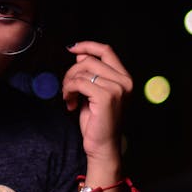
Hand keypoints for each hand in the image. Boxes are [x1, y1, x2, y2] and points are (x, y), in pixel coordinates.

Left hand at [62, 41, 132, 163]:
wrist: (102, 146)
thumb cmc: (97, 122)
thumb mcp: (93, 93)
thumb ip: (90, 73)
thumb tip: (80, 55)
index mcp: (124, 78)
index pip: (106, 51)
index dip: (87, 45)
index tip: (71, 48)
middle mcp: (125, 81)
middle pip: (90, 60)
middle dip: (71, 72)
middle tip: (67, 88)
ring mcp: (117, 88)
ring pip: (82, 71)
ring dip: (68, 83)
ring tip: (68, 97)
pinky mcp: (107, 96)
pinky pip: (79, 83)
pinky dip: (69, 90)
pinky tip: (69, 103)